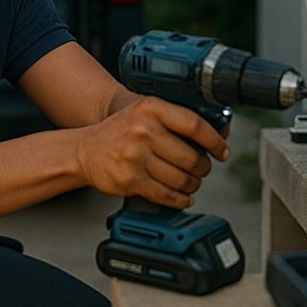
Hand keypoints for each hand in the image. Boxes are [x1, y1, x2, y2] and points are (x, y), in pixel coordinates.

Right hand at [75, 95, 229, 208]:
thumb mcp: (146, 113)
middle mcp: (143, 129)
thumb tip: (221, 129)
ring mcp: (135, 156)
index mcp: (151, 107)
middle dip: (203, 168)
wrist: (84, 150)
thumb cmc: (120, 131)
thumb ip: (179, 118)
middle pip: (191, 157)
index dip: (214, 141)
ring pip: (181, 179)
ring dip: (192, 185)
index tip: (222, 151)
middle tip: (202, 169)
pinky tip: (182, 196)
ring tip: (190, 182)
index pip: (194, 125)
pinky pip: (166, 195)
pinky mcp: (130, 180)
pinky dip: (179, 199)